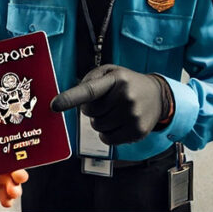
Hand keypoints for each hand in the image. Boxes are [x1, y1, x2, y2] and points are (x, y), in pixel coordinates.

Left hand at [50, 64, 170, 144]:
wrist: (158, 96)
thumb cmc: (127, 83)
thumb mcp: (111, 72)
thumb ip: (90, 80)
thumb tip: (71, 99)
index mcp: (116, 79)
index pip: (89, 90)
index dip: (70, 98)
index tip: (54, 105)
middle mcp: (125, 96)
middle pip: (89, 113)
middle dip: (92, 109)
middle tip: (107, 102)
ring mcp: (133, 115)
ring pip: (97, 127)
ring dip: (100, 121)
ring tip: (114, 112)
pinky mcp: (137, 131)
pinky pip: (107, 140)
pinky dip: (107, 134)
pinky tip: (118, 123)